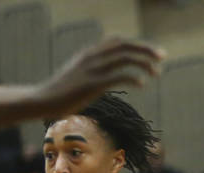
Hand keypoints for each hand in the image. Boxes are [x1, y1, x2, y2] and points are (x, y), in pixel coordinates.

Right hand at [41, 38, 163, 112]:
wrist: (41, 100)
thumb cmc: (59, 93)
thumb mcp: (77, 77)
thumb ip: (92, 72)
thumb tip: (106, 77)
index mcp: (89, 53)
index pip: (118, 41)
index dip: (137, 45)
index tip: (152, 53)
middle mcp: (91, 57)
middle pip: (125, 45)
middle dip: (146, 50)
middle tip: (163, 58)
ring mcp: (91, 69)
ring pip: (124, 58)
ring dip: (144, 63)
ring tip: (157, 72)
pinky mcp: (90, 84)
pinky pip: (116, 76)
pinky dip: (132, 77)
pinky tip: (142, 84)